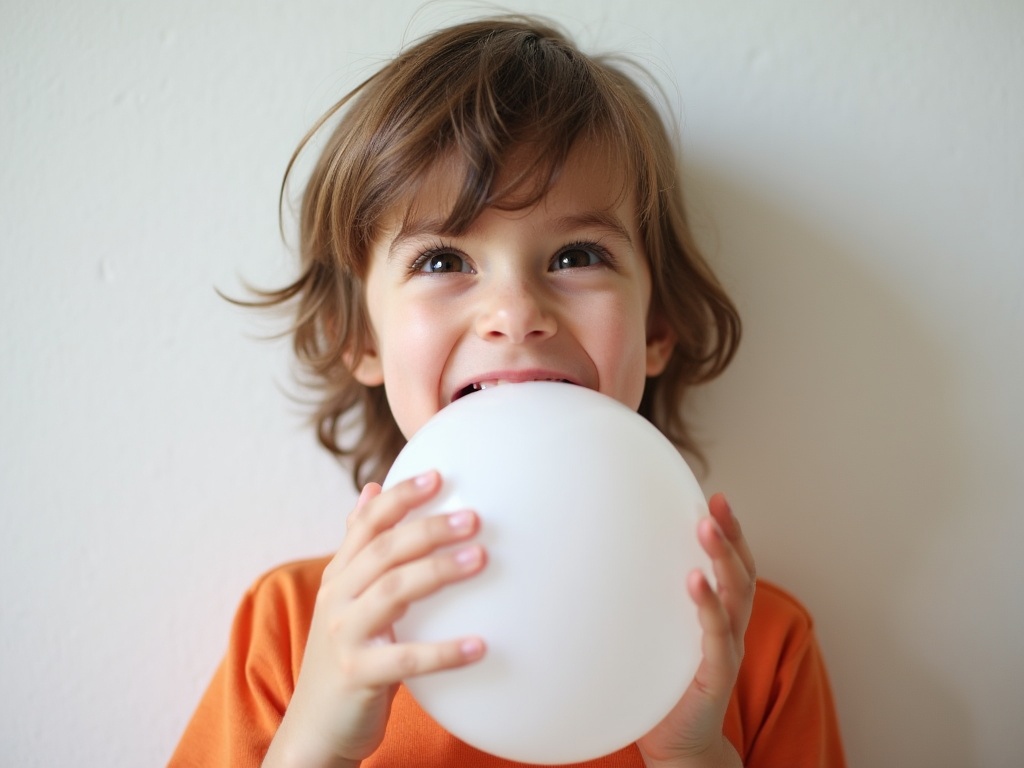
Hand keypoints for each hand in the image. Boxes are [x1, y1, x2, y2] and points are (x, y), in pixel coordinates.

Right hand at [263, 471, 486, 767]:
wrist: (315, 729)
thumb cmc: (346, 656)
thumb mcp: (345, 598)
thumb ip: (358, 548)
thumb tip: (371, 488)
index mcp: (338, 576)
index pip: (366, 524)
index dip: (400, 497)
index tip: (438, 475)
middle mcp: (336, 598)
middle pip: (383, 551)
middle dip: (428, 529)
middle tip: (473, 517)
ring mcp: (344, 636)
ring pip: (392, 592)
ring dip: (438, 571)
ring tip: (480, 558)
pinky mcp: (357, 676)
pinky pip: (406, 659)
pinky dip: (444, 652)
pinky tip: (481, 644)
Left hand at [637, 493, 754, 767]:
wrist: (678, 746)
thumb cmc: (662, 688)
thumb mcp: (656, 635)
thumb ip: (645, 603)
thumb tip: (599, 563)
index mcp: (719, 616)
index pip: (733, 566)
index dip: (732, 531)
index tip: (717, 496)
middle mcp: (730, 627)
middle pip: (742, 572)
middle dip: (732, 535)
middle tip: (717, 504)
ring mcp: (727, 649)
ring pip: (735, 596)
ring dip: (722, 559)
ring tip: (706, 528)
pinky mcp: (717, 674)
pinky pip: (717, 635)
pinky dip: (708, 605)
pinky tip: (694, 580)